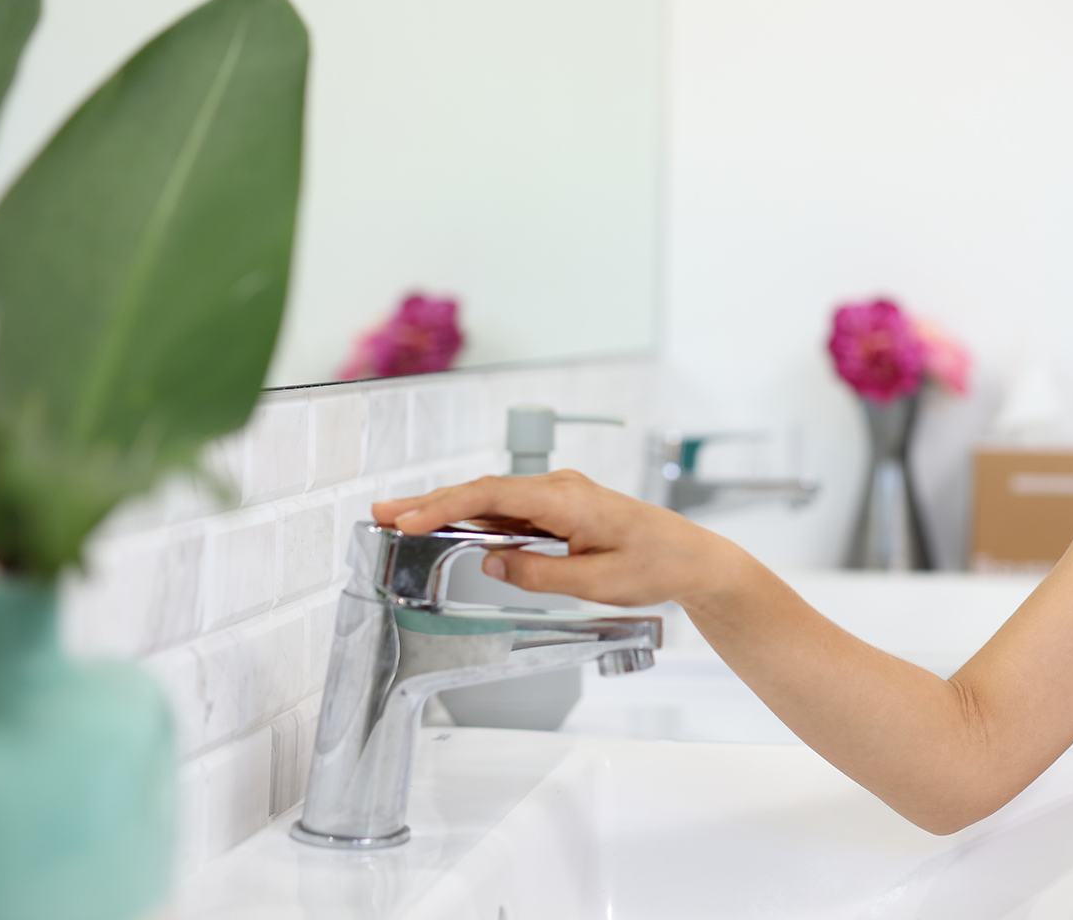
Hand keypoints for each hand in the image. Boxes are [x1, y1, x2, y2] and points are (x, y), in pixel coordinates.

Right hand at [371, 471, 743, 607]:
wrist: (692, 558)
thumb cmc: (654, 566)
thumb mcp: (595, 583)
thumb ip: (539, 573)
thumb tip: (490, 563)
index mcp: (567, 499)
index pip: (492, 495)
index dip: (444, 506)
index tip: (406, 519)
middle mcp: (560, 488)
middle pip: (483, 491)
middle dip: (430, 501)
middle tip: (380, 511)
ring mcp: (560, 495)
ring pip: (492, 498)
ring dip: (447, 507)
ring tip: (399, 516)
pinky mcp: (561, 508)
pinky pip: (510, 509)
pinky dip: (474, 515)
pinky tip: (447, 525)